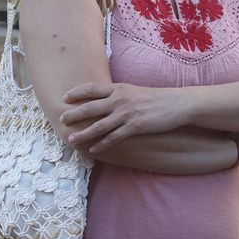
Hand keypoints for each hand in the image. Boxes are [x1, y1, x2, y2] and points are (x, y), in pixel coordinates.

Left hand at [60, 81, 185, 152]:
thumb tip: (102, 100)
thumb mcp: (133, 91)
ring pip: (99, 125)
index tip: (64, 98)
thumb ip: (117, 94)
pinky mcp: (135, 127)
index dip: (77, 92)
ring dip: (83, 133)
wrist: (176, 104)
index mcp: (119, 88)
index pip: (92, 88)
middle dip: (74, 114)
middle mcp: (120, 99)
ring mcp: (127, 114)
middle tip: (61, 120)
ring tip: (71, 139)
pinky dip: (102, 144)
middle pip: (91, 107)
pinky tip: (93, 149)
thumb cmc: (155, 98)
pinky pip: (114, 137)